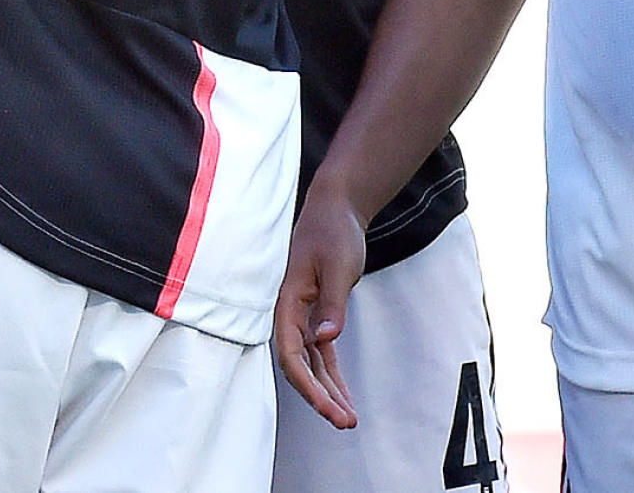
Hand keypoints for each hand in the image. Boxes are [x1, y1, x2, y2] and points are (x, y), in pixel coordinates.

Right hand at [273, 186, 368, 429]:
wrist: (335, 210)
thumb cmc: (332, 232)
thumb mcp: (337, 265)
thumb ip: (331, 303)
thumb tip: (325, 339)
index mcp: (286, 300)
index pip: (290, 354)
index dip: (307, 386)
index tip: (328, 408)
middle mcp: (289, 314)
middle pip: (300, 367)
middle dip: (320, 398)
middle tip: (345, 423)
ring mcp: (302, 317)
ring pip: (311, 366)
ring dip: (328, 393)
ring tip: (348, 420)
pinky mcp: (317, 317)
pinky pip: (322, 356)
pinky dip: (333, 377)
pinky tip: (344, 398)